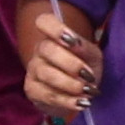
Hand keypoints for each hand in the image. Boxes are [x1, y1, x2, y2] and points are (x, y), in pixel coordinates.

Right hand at [17, 0, 104, 124]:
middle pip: (47, 49)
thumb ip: (85, 48)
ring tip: (88, 91)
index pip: (44, 21)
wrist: (77, 95)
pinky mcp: (32, 90)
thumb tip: (76, 43)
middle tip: (89, 76)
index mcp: (54, 36)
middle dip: (70, 63)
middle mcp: (40, 50)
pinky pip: (47, 94)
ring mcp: (33, 70)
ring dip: (70, 84)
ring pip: (47, 74)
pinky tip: (80, 103)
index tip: (72, 40)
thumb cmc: (84, 70)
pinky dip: (66, 100)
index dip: (56, 28)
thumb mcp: (93, 57)